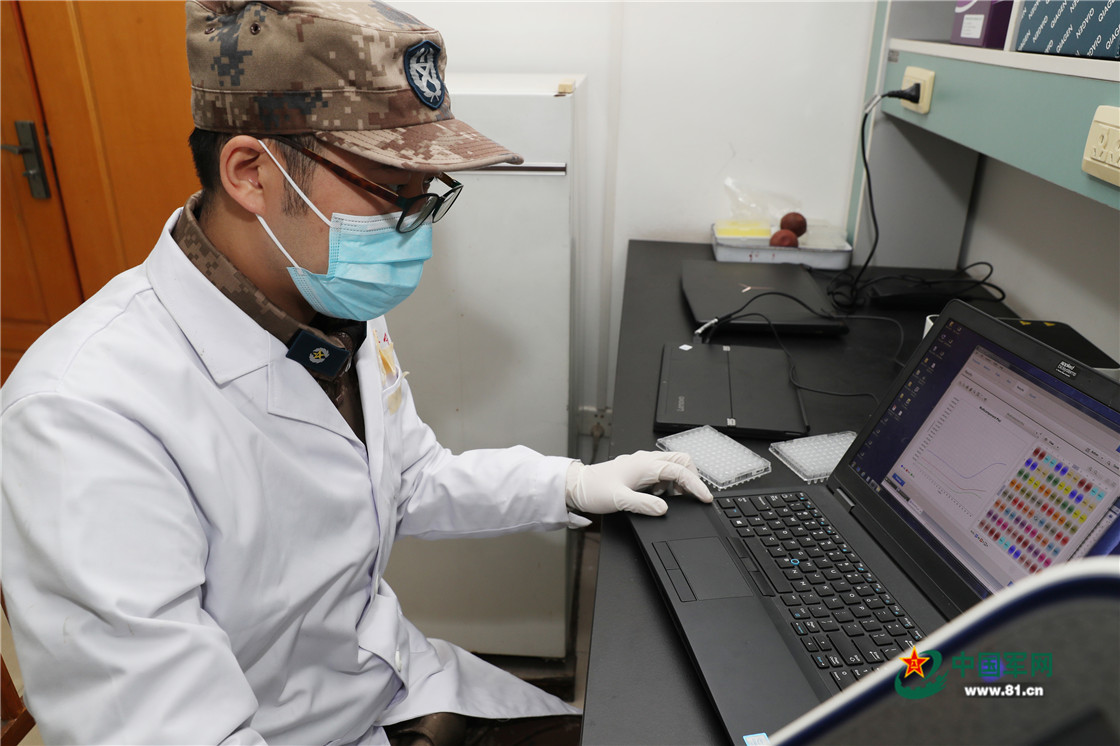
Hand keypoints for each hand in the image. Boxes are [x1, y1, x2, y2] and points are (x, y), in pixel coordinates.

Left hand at [565, 451, 712, 516]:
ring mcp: (642, 463)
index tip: (705, 498)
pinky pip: (661, 470)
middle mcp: (645, 460)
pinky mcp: (638, 469)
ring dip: (680, 479)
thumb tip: (664, 508)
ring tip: (678, 499)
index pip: (679, 471)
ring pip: (672, 464)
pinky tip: (660, 496)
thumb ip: (643, 505)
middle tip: (694, 496)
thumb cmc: (594, 490)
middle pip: (681, 460)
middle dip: (692, 476)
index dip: (696, 485)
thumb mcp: (619, 501)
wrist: (577, 486)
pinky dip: (668, 482)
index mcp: (644, 465)